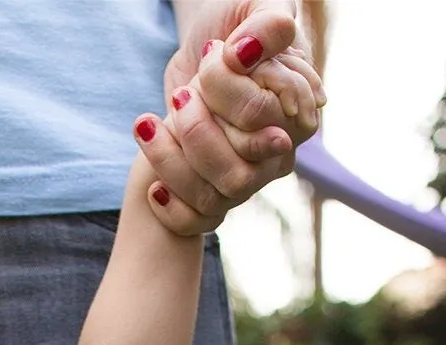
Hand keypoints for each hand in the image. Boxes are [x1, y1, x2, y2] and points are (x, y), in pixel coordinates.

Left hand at [136, 1, 325, 234]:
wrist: (205, 44)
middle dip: (196, 131)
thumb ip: (265, 22)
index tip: (211, 55)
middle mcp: (278, 153)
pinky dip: (171, 209)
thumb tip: (248, 51)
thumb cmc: (234, 19)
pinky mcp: (217, 193)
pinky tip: (153, 186)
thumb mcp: (253, 4)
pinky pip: (198, 222)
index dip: (226, 91)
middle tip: (181, 93)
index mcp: (299, 109)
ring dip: (171, 163)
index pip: (258, 117)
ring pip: (215, 198)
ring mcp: (249, 178)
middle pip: (238, 173)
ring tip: (146, 125)